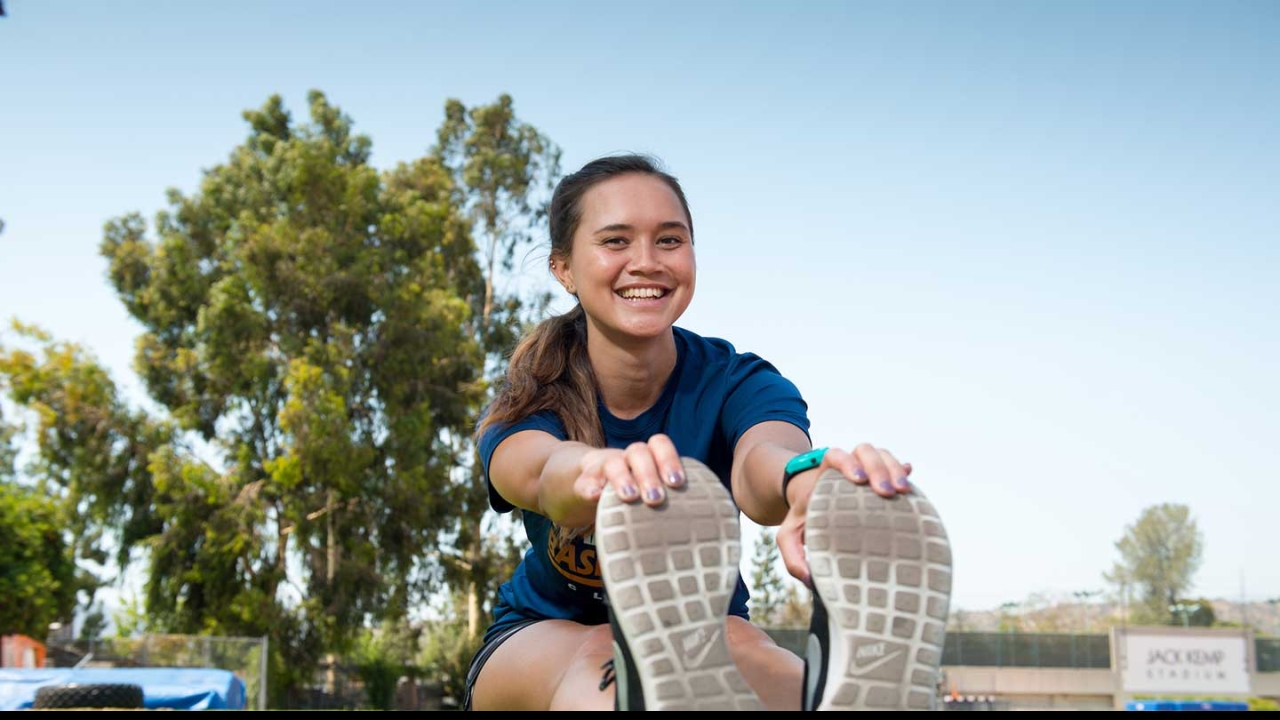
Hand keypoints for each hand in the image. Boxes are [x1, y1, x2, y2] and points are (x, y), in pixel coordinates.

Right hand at [573, 434, 686, 506]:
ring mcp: (603, 468)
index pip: (659, 445)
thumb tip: (698, 527)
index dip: (669, 460)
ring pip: (612, 463)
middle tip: (656, 499)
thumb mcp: (649, 492)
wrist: (589, 484)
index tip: (677, 484)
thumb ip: (668, 500)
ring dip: (622, 477)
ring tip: (630, 497)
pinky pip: (584, 482)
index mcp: (646, 457)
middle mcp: (626, 458)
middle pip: (638, 452)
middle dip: (648, 474)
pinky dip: (589, 488)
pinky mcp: (582, 483)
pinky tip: (594, 496)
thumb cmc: (633, 493)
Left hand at [775, 444, 912, 583]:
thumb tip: (812, 581)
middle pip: (864, 451)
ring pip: (883, 455)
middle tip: (886, 492)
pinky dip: (904, 471)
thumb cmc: (803, 524)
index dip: (847, 462)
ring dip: (894, 468)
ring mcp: (867, 471)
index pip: (835, 455)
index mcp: (824, 477)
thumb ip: (793, 558)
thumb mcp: (790, 539)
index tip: (858, 481)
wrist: (814, 510)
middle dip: (878, 467)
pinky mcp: (883, 479)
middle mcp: (848, 469)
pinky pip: (897, 466)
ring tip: (903, 491)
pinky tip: (910, 484)